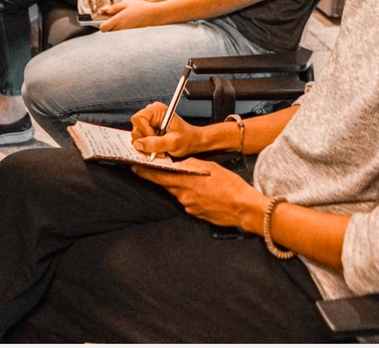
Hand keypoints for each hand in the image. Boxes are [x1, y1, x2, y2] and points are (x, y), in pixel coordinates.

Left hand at [99, 0, 156, 30]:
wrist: (154, 14)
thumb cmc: (141, 7)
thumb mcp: (126, 3)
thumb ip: (115, 8)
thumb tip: (105, 11)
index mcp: (118, 20)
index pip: (103, 28)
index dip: (99, 25)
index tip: (99, 20)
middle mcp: (121, 27)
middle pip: (108, 30)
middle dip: (106, 24)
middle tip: (107, 17)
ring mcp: (127, 29)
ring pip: (115, 30)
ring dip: (113, 25)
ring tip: (117, 16)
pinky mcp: (132, 30)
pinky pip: (122, 29)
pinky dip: (120, 25)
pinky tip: (125, 18)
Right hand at [131, 102, 203, 157]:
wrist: (192, 141)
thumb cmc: (187, 138)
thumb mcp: (173, 142)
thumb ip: (155, 143)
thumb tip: (138, 144)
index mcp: (157, 110)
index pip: (138, 119)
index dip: (143, 131)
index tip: (154, 138)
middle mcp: (151, 114)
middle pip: (135, 128)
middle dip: (145, 141)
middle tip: (157, 147)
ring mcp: (149, 122)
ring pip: (136, 135)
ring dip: (146, 145)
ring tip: (159, 148)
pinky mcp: (148, 130)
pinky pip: (140, 140)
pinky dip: (147, 146)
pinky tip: (156, 148)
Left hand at [133, 157, 268, 230]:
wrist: (242, 208)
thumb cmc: (230, 185)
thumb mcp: (211, 167)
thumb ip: (193, 165)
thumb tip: (182, 164)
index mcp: (187, 182)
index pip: (160, 177)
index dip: (146, 173)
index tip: (135, 168)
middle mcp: (184, 196)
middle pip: (168, 186)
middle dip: (163, 178)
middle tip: (157, 171)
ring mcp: (189, 207)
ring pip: (180, 193)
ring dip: (183, 187)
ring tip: (199, 183)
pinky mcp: (196, 214)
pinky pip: (189, 202)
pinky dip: (192, 196)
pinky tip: (205, 193)